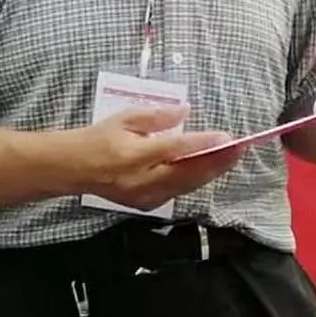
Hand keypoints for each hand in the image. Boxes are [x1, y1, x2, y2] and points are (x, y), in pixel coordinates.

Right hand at [76, 105, 242, 212]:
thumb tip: (185, 111)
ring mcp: (146, 197)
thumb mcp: (125, 117)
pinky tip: (210, 170)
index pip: (176, 150)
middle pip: (188, 172)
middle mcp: (143, 180)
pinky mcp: (147, 205)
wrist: (75, 169)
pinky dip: (196, 180)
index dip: (203, 143)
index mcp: (135, 155)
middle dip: (217, 161)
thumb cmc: (100, 137)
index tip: (226, 136)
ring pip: (186, 186)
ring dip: (211, 172)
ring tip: (231, 157)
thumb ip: (156, 115)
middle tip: (240, 148)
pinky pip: (178, 192)